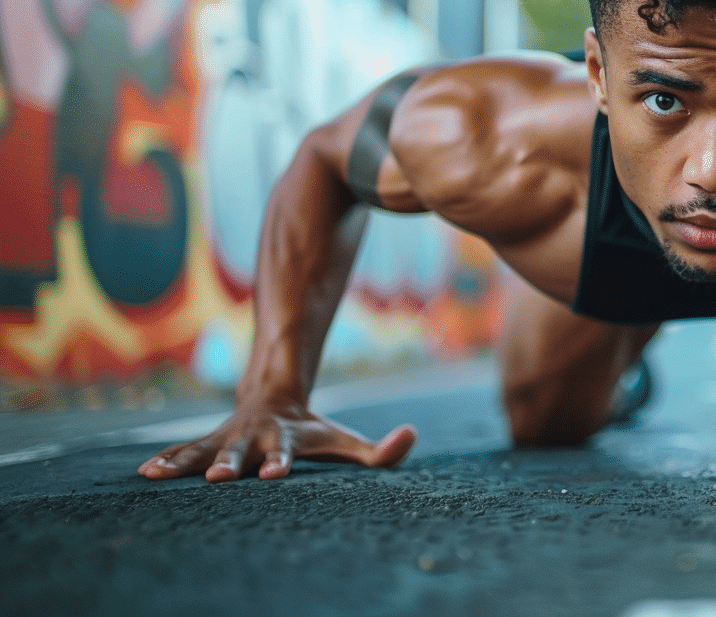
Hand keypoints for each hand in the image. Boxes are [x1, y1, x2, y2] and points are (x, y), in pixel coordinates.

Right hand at [137, 398, 416, 483]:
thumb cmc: (313, 430)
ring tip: (158, 477)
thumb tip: (411, 436)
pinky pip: (183, 452)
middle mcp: (253, 437)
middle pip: (240, 453)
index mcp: (285, 438)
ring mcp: (227, 439)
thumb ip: (381, 450)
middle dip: (230, 464)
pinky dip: (166, 461)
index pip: (285, 452)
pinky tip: (145, 474)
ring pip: (204, 451)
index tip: (275, 473)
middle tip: (222, 478)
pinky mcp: (207, 444)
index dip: (281, 461)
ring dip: (185, 464)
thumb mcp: (345, 440)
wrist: (275, 396)